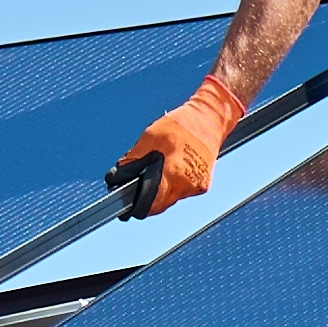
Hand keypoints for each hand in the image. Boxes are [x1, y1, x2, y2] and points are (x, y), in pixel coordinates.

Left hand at [107, 83, 242, 216]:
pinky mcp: (203, 184)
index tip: (126, 208)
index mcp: (174, 173)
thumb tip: (117, 177)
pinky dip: (173, 185)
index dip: (136, 207)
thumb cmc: (181, 124)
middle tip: (137, 187)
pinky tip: (171, 169)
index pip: (151, 204)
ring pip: (171, 199)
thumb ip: (132, 160)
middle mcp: (187, 184)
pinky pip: (181, 192)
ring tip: (156, 172)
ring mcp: (197, 186)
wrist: (210, 118)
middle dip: (147, 199)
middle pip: (160, 205)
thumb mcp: (149, 137)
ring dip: (160, 192)